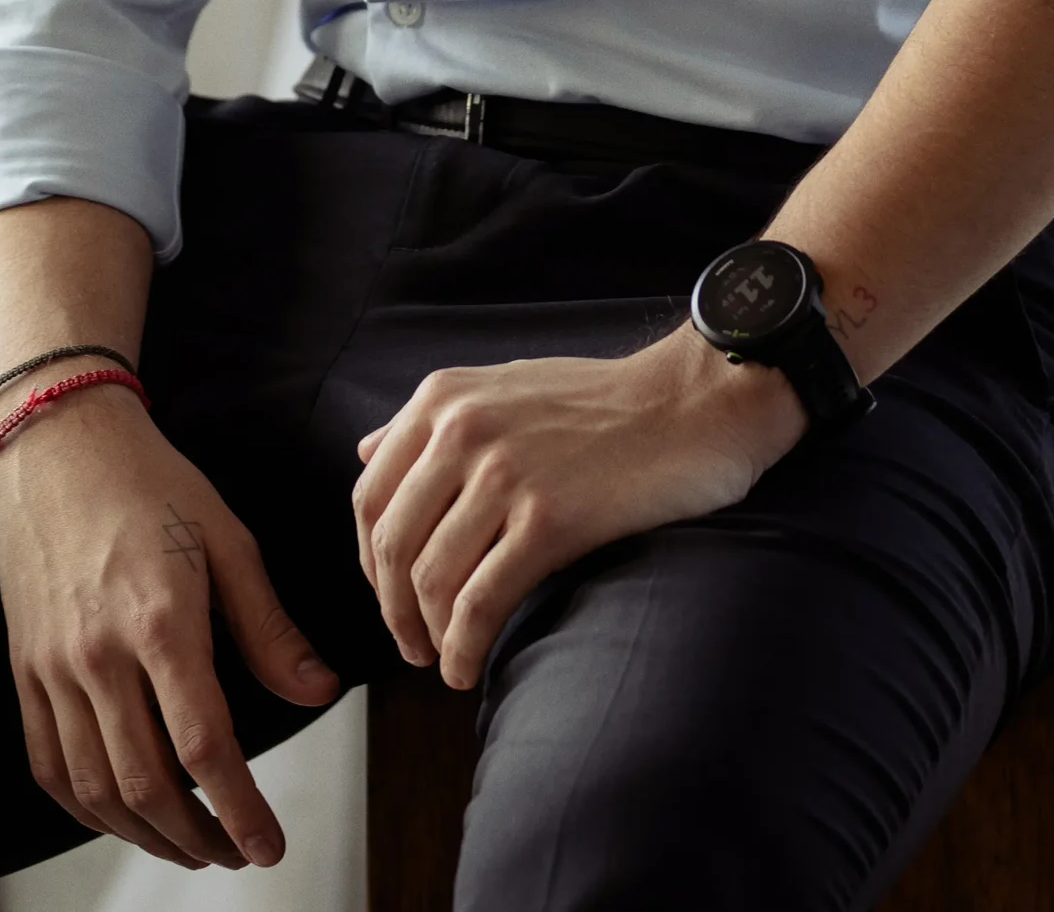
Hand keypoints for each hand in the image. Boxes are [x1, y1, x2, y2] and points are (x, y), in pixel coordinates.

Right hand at [0, 384, 338, 868]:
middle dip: (200, 837)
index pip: (204, 744)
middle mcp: (98, 654)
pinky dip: (86, 807)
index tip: (268, 844)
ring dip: (146, 834)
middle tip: (237, 853)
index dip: (240, 808)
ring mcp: (52, 667)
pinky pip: (48, 765)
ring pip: (96, 788)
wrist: (58, 442)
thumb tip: (318, 691)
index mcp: (159, 620)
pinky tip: (121, 815)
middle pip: (148, 784)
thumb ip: (270, 626)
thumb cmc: (149, 481)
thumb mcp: (227, 539)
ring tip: (191, 844)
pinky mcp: (25, 669)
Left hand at [352, 328, 805, 689]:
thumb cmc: (602, 402)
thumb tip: (365, 451)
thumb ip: (431, 421)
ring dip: (428, 637)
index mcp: (441, 398)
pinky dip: (464, 648)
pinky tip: (469, 667)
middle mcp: (461, 429)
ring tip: (445, 660)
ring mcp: (503, 473)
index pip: (369, 496)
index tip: (388, 596)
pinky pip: (480, 602)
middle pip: (390, 545)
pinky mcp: (548, 519)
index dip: (368, 562)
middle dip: (391, 610)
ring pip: (430, 580)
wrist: (688, 403)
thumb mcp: (501, 387)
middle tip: (411, 646)